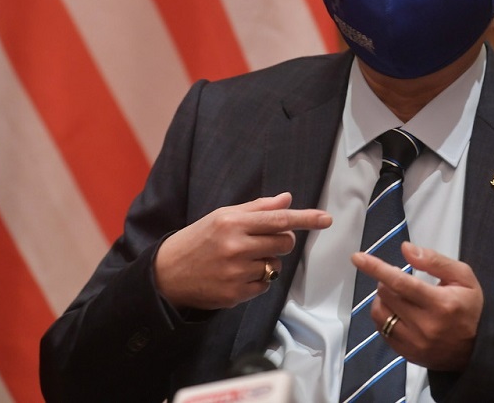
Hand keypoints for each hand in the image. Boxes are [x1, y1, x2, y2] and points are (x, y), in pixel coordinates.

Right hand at [155, 192, 330, 309]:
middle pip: (284, 243)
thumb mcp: (223, 216)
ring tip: (243, 260)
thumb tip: (287, 199)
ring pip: (276, 266)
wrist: (167, 272)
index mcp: (233, 222)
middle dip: (281, 242)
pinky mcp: (234, 294)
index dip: (306, 219)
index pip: (279, 220)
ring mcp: (235, 272)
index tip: (326, 219)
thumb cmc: (199, 239)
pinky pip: (265, 286)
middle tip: (261, 241)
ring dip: (268, 262)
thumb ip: (257, 208)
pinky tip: (238, 275)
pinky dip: (258, 280)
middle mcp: (236, 246)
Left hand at [352, 242, 482, 371]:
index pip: (400, 282)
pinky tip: (396, 312)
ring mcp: (415, 343)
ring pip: (380, 314)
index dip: (376, 268)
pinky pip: (382, 331)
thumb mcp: (463, 277)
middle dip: (386, 281)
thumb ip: (434, 261)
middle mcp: (425, 325)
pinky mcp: (407, 354)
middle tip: (397, 279)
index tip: (357, 257)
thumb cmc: (469, 307)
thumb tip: (405, 249)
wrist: (477, 349)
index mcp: (441, 303)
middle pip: (387, 296)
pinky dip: (384, 316)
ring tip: (394, 295)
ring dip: (381, 299)